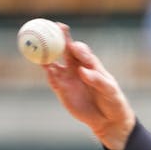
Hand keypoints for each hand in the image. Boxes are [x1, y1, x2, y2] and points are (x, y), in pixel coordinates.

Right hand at [43, 23, 135, 149]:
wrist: (108, 120)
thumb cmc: (112, 101)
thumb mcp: (110, 90)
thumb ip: (97, 80)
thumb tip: (82, 71)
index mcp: (90, 64)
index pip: (79, 50)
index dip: (72, 42)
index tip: (68, 38)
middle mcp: (76, 67)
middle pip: (63, 50)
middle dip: (55, 38)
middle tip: (47, 29)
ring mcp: (67, 78)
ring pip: (53, 63)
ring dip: (46, 55)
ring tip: (38, 46)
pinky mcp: (62, 90)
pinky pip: (52, 80)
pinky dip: (47, 73)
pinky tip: (44, 67)